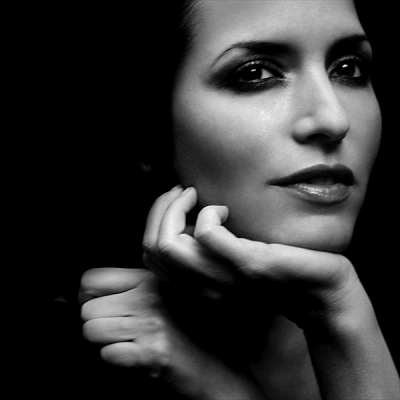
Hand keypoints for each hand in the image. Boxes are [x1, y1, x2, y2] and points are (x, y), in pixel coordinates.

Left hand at [79, 267, 266, 399]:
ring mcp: (151, 322)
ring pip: (91, 331)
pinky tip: (137, 356)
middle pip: (86, 309)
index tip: (99, 307)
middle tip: (118, 331)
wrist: (212, 362)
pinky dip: (117, 360)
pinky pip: (108, 355)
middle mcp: (149, 295)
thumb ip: (127, 288)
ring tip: (128, 343)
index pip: (90, 278)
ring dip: (104, 343)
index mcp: (148, 278)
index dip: (87, 297)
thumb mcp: (157, 296)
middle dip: (96, 324)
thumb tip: (83, 293)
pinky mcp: (152, 351)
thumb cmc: (182, 328)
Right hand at [142, 186, 364, 330]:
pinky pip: (205, 234)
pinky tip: (225, 210)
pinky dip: (209, 212)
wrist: (320, 292)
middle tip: (185, 193)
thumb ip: (204, 244)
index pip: (149, 254)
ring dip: (176, 208)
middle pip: (151, 247)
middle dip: (161, 209)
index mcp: (195, 284)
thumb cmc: (276, 268)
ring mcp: (222, 276)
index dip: (155, 220)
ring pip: (167, 244)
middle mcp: (201, 286)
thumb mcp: (231, 257)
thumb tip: (185, 212)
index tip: (177, 202)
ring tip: (196, 196)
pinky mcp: (246, 264)